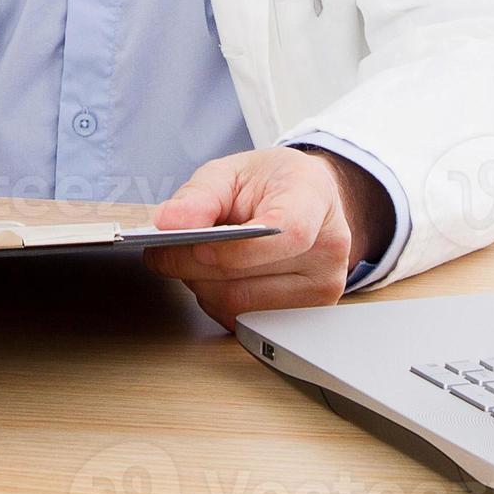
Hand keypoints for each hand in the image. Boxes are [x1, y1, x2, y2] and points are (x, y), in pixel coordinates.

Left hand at [145, 147, 396, 329]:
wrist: (306, 200)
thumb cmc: (271, 185)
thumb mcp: (231, 171)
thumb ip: (199, 196)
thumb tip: (170, 224)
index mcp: (313, 199)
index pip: (284, 232)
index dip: (232, 247)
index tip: (192, 242)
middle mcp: (328, 248)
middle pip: (247, 277)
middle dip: (191, 265)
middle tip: (165, 250)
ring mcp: (322, 287)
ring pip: (240, 306)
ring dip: (201, 287)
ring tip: (196, 260)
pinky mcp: (307, 314)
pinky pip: (245, 322)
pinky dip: (218, 303)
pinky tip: (219, 278)